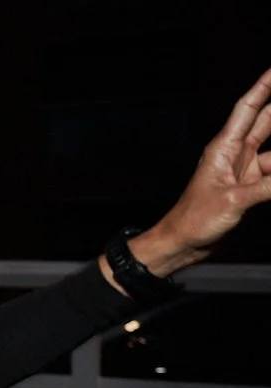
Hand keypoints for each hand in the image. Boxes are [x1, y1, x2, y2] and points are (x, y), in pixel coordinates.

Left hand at [147, 67, 270, 266]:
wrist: (182, 244)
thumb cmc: (193, 220)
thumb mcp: (233, 200)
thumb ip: (269, 187)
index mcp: (224, 148)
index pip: (248, 108)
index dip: (264, 86)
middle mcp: (236, 155)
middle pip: (267, 121)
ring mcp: (245, 171)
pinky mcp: (251, 189)